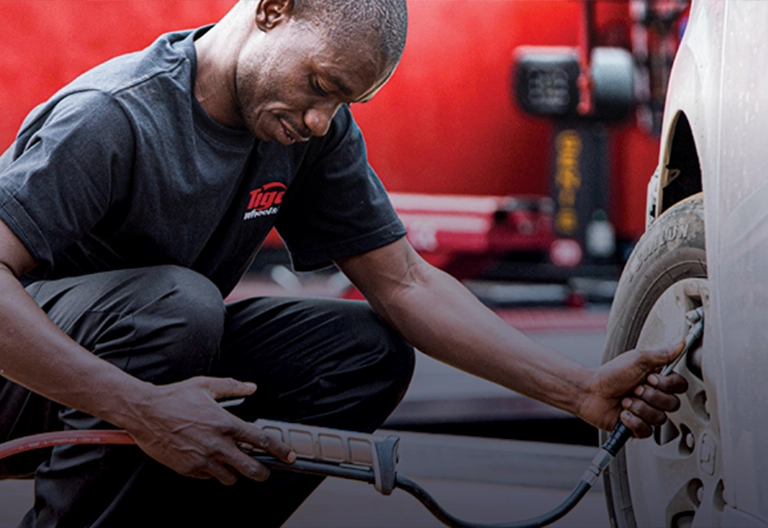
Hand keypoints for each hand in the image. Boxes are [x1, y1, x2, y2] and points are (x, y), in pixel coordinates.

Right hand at [119, 377, 295, 485]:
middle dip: (262, 472)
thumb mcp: (206, 386)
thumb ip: (232, 386)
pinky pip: (209, 477)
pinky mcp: (188, 469)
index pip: (262, 441)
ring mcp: (203, 460)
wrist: (145, 412)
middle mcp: (217, 444)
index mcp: (226, 424)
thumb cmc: (174, 397)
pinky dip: (213, 472)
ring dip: (235, 472)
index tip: (288, 456)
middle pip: (252, 469)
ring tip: (231, 461)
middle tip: (263, 470)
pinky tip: (208, 458)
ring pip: (231, 478)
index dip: (280, 451)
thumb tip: (251, 387)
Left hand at [577, 343, 688, 437]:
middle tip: (634, 389)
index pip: (679, 386)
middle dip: (650, 396)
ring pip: (660, 418)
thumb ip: (662, 354)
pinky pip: (647, 431)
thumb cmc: (610, 374)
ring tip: (625, 401)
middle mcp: (654, 397)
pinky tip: (623, 413)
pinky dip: (633, 421)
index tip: (650, 378)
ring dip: (639, 408)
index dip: (666, 384)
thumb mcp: (637, 359)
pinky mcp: (637, 427)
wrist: (590, 392)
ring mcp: (646, 413)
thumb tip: (680, 344)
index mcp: (657, 380)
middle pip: (672, 404)